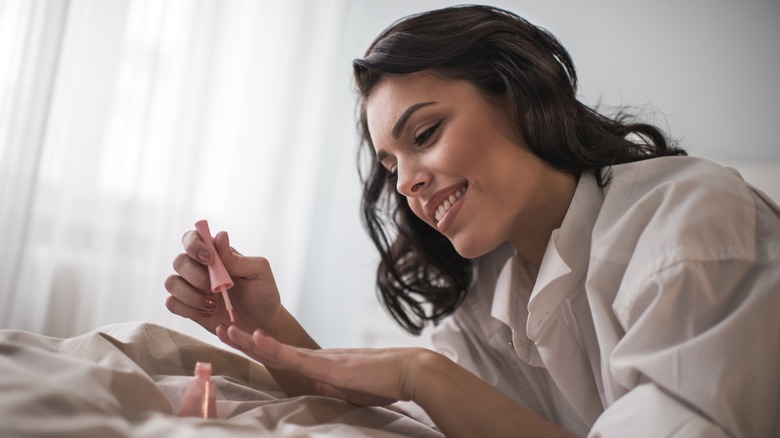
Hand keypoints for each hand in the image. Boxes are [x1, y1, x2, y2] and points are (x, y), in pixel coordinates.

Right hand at [164, 228, 282, 334]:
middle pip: (179, 261)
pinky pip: (171, 303)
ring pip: (171, 283)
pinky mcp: (187, 306)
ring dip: (190, 295)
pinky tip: (207, 313)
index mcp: (217, 254)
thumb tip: (220, 236)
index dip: (194, 244)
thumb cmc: (263, 293)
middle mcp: (200, 268)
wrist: (263, 323)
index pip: (193, 238)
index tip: (209, 259)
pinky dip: (186, 309)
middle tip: (214, 288)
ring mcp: (192, 287)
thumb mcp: (258, 272)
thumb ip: (236, 258)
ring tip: (212, 304)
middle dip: (195, 276)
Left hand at [216, 325, 434, 405]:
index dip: (258, 348)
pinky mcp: (328, 366)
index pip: (282, 356)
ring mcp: (320, 360)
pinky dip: (273, 347)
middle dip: (245, 339)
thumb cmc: (386, 382)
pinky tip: (256, 338)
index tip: (239, 339)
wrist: (409, 372)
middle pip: (273, 348)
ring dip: (249, 339)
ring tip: (226, 328)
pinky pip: (295, 357)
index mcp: (320, 364)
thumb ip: (334, 389)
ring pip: (276, 349)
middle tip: (221, 326)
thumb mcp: (352, 390)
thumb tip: (321, 392)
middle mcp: (316, 358)